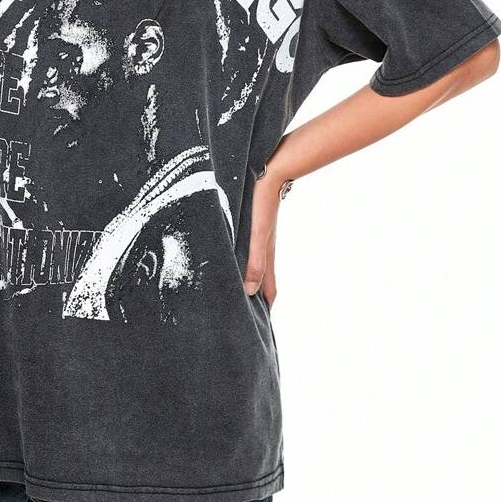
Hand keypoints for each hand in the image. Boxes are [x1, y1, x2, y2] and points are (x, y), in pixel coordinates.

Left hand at [244, 170, 280, 304]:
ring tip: (233, 294)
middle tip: (242, 316)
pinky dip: (243, 263)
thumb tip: (249, 292)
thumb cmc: (262, 204)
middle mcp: (264, 251)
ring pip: (255, 267)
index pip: (269, 292)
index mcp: (266, 257)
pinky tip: (232, 260)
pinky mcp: (253, 227)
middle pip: (261, 282)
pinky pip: (249, 251)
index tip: (258, 328)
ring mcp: (259, 239)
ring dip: (247, 282)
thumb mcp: (256, 236)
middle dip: (254, 300)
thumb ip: (255, 262)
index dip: (265, 309)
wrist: (268, 173)